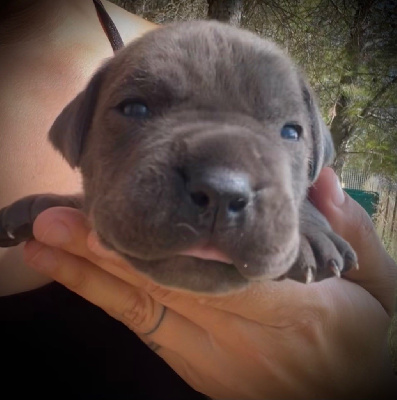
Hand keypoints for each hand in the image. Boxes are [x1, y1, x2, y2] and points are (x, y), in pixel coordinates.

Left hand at [24, 167, 396, 398]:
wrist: (361, 395)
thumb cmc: (372, 339)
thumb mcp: (380, 287)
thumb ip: (350, 232)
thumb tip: (321, 180)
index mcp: (295, 312)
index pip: (215, 272)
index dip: (158, 244)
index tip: (116, 212)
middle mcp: (244, 340)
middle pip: (162, 289)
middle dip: (103, 254)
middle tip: (50, 221)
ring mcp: (215, 363)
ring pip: (143, 313)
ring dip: (92, 279)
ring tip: (45, 247)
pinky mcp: (202, 373)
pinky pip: (149, 331)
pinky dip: (112, 302)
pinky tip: (81, 278)